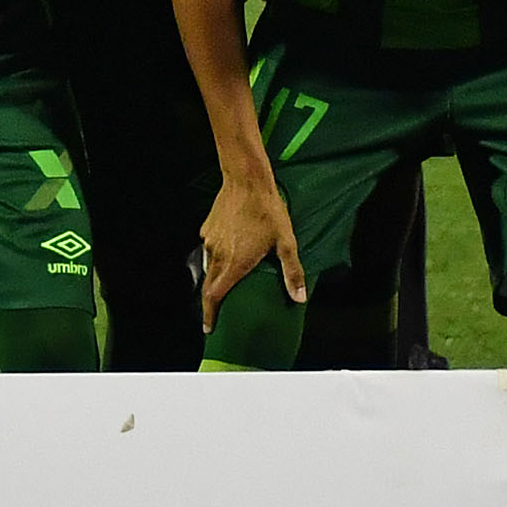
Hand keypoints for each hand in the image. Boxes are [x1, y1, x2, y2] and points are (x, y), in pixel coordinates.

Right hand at [198, 168, 304, 330]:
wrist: (247, 179)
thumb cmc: (268, 210)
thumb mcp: (286, 241)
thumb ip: (292, 272)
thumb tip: (298, 298)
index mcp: (235, 263)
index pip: (215, 296)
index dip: (210, 314)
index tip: (209, 327)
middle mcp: (218, 255)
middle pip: (209, 286)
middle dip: (212, 302)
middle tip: (217, 313)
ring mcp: (210, 241)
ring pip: (209, 267)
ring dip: (215, 278)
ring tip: (226, 284)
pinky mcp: (207, 229)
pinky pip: (210, 249)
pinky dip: (217, 257)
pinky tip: (230, 252)